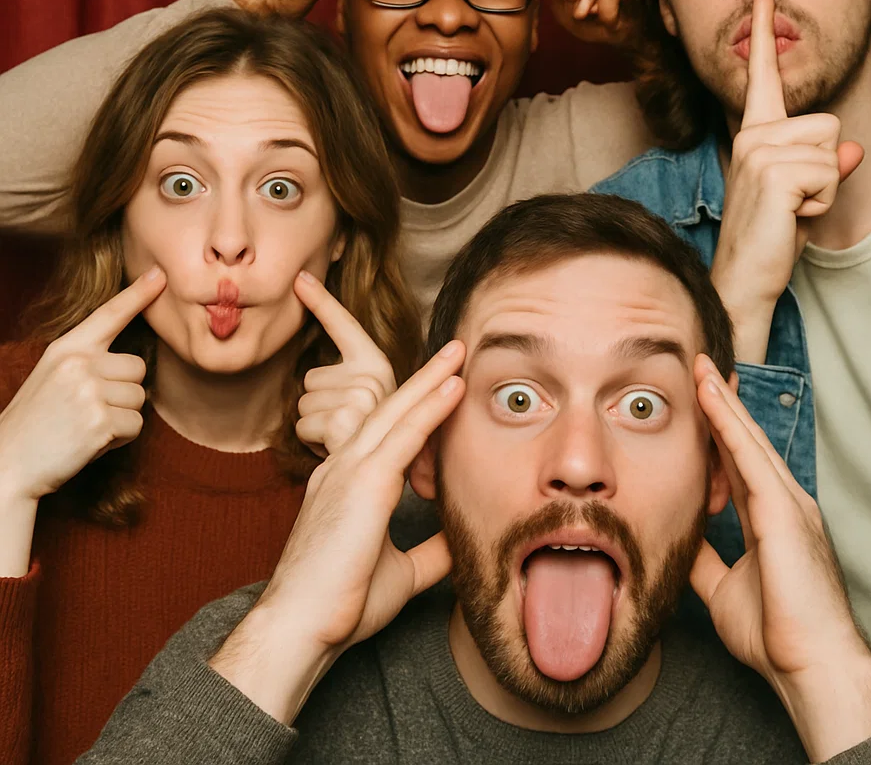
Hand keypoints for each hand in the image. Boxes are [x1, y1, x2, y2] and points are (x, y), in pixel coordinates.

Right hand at [0, 267, 164, 504]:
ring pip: (140, 398)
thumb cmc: (38, 422)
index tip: (159, 274)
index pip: (108, 315)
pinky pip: (136, 425)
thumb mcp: (54, 376)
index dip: (137, 294)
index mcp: (66, 349)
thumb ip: (87, 360)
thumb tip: (130, 360)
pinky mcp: (100, 421)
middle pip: (138, 368)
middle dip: (122, 392)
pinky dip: (120, 439)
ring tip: (85, 427)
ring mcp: (89, 391)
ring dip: (121, 418)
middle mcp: (78, 364)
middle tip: (87, 411)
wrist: (8, 465)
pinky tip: (90, 443)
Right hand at [209, 340, 464, 722]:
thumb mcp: (400, 571)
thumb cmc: (340, 605)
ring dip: (431, 379)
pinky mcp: (363, 482)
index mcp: (346, 485)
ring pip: (397, 411)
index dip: (416, 410)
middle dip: (424, 378)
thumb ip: (430, 549)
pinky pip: (405, 434)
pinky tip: (453, 386)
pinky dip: (431, 405)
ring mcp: (349, 470)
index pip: (388, 436)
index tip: (444, 389)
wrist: (299, 628)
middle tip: (453, 351)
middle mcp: (343, 467)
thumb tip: (461, 538)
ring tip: (458, 353)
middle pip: (390, 410)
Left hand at [293, 270, 395, 457]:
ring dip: (316, 428)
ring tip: (344, 443)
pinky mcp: (344, 420)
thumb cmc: (370, 454)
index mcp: (379, 368)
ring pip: (304, 402)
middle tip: (347, 431)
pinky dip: (311, 444)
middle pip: (312, 379)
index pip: (345, 327)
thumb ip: (353, 389)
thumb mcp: (367, 414)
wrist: (373, 499)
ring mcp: (362, 398)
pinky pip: (303, 424)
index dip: (322, 302)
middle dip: (320, 408)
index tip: (300, 278)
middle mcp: (375, 377)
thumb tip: (329, 380)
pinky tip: (335, 453)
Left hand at [690, 354, 870, 760]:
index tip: (701, 401)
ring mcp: (789, 504)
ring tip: (701, 368)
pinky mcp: (784, 511)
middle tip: (701, 368)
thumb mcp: (725, 588)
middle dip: (724, 404)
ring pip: (749, 440)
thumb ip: (707, 560)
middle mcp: (784, 504)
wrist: (812, 667)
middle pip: (747, 442)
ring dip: (723, 402)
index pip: (740, 463)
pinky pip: (750, 456)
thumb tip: (681, 541)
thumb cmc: (778, 635)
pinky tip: (710, 397)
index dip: (721, 431)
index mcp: (772, 520)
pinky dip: (729, 423)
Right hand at [710, 0, 863, 362]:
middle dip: (827, 168)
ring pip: (832, 149)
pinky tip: (791, 217)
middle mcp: (751, 135)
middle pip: (828, 124)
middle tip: (793, 200)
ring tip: (791, 209)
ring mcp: (757, 151)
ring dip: (824, 187)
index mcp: (754, 134)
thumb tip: (851, 149)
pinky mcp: (772, 172)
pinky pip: (828, 172)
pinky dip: (821, 201)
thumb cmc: (772, 237)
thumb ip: (827, 165)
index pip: (762, 77)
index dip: (764, 33)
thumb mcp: (806, 195)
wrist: (744, 278)